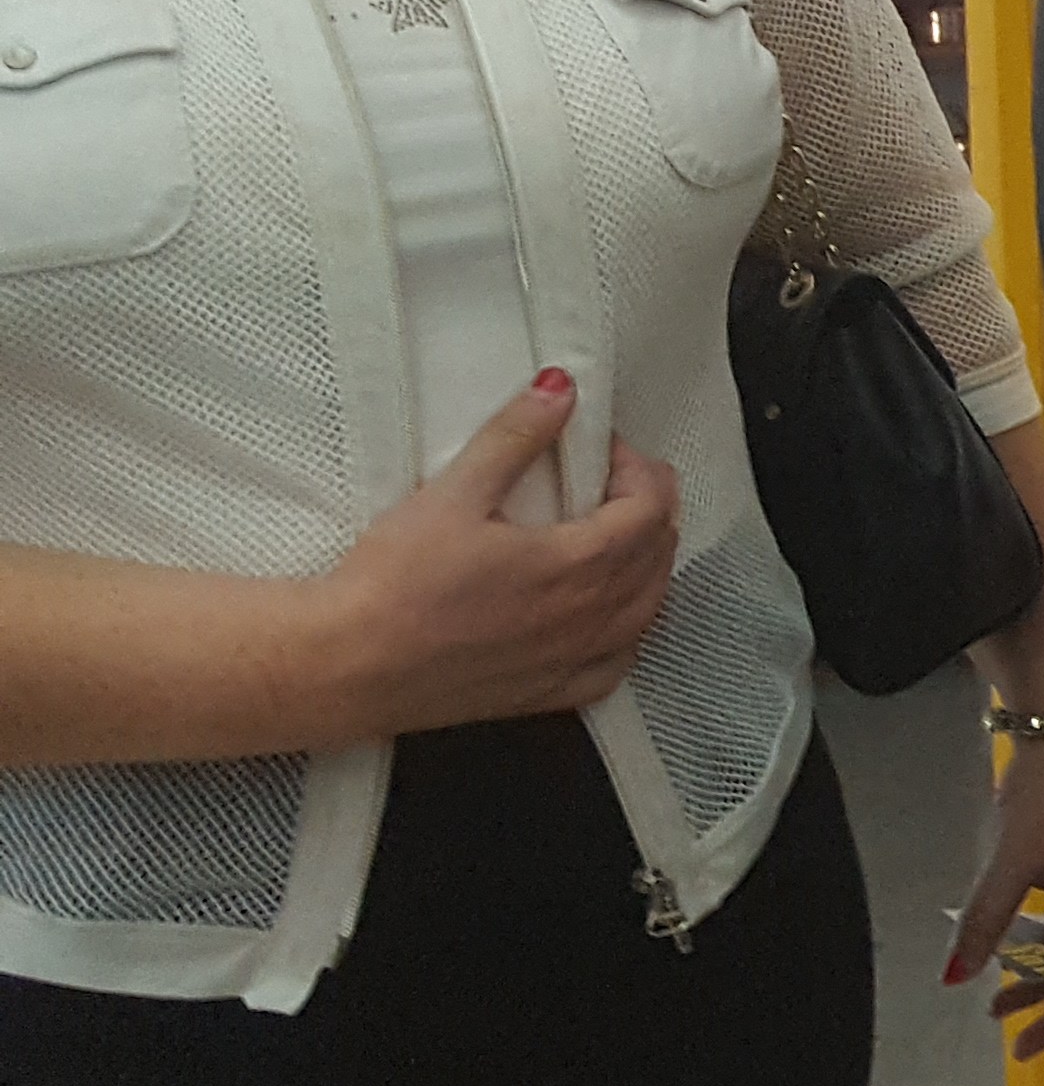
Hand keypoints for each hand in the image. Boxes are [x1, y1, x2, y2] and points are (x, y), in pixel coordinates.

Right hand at [311, 372, 679, 742]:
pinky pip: (616, 667)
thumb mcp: (453, 494)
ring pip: (647, 610)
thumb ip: (513, 438)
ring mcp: (569, 662)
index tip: (606, 451)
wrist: (344, 667)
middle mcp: (586, 619)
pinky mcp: (542, 695)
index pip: (649, 508)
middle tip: (615, 483)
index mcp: (575, 566)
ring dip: (648, 567)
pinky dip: (628, 634)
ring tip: (619, 537)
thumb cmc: (391, 588)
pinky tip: (608, 620)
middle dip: (648, 510)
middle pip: (657, 556)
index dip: (639, 470)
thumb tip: (558, 391)